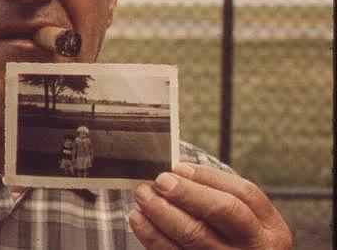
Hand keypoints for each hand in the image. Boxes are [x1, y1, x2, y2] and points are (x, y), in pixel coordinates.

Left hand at [129, 163, 291, 249]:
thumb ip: (218, 197)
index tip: (177, 167)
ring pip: (195, 234)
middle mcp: (257, 248)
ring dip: (162, 210)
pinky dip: (152, 235)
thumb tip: (175, 172)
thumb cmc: (233, 241)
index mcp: (271, 229)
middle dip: (187, 191)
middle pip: (223, 211)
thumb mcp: (244, 223)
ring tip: (143, 195)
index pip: (244, 193)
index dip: (208, 176)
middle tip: (159, 181)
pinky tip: (138, 219)